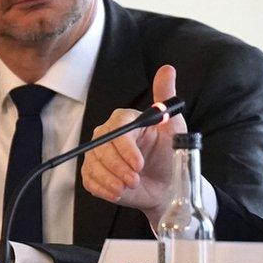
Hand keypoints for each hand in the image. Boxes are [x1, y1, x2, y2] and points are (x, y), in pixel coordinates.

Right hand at [82, 65, 186, 223]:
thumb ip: (166, 98)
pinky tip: (118, 192)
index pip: (118, 129)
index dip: (126, 148)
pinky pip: (90, 180)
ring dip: (112, 180)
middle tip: (136, 179)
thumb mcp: (173, 126)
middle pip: (102, 148)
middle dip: (119, 167)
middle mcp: (107, 135)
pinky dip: (104, 189)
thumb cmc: (169, 154)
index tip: (138, 164)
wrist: (166, 185)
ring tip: (131, 186)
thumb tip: (167, 69)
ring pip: (94, 165)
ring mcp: (97, 155)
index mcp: (125, 121)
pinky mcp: (93, 173)